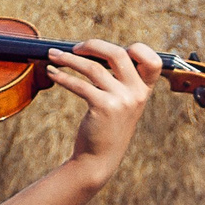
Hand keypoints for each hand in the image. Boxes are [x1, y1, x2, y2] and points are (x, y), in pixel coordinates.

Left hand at [47, 39, 162, 181]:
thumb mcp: (123, 104)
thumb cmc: (107, 128)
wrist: (99, 159)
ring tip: (53, 55)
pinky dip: (62, 76)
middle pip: (118, 54)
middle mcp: (137, 94)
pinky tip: (52, 72)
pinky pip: (80, 84)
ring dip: (69, 59)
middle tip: (74, 47)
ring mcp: (121, 100)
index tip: (110, 49)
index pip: (153, 61)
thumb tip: (95, 51)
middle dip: (93, 45)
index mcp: (144, 90)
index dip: (136, 48)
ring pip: (93, 68)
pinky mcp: (103, 107)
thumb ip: (121, 81)